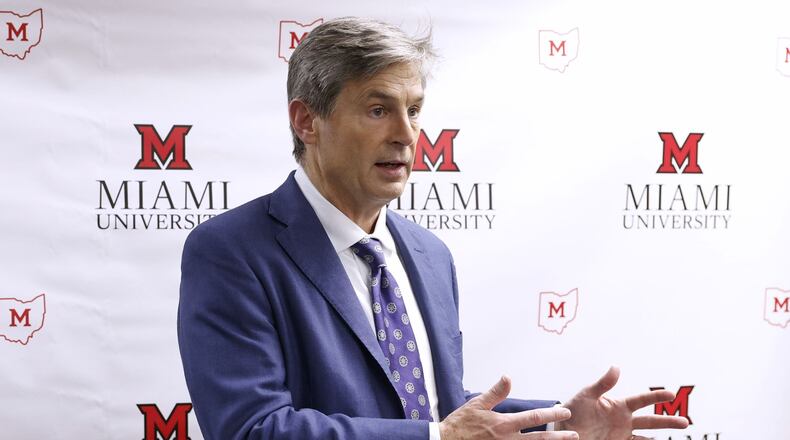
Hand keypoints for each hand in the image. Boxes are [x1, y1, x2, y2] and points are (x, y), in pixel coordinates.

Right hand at [440, 375, 577, 439]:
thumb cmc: (460, 424)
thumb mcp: (477, 404)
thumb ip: (496, 392)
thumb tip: (508, 378)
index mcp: (503, 424)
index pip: (534, 418)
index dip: (551, 414)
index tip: (565, 411)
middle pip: (539, 439)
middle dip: (559, 437)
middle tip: (575, 435)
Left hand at [556, 366, 688, 439]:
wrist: (562, 432)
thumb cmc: (572, 411)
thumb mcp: (586, 396)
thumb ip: (602, 384)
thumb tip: (617, 367)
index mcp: (619, 406)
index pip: (642, 400)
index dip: (656, 396)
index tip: (671, 394)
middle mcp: (624, 421)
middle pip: (651, 421)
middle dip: (668, 422)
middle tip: (686, 423)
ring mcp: (622, 435)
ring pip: (646, 437)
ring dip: (660, 438)